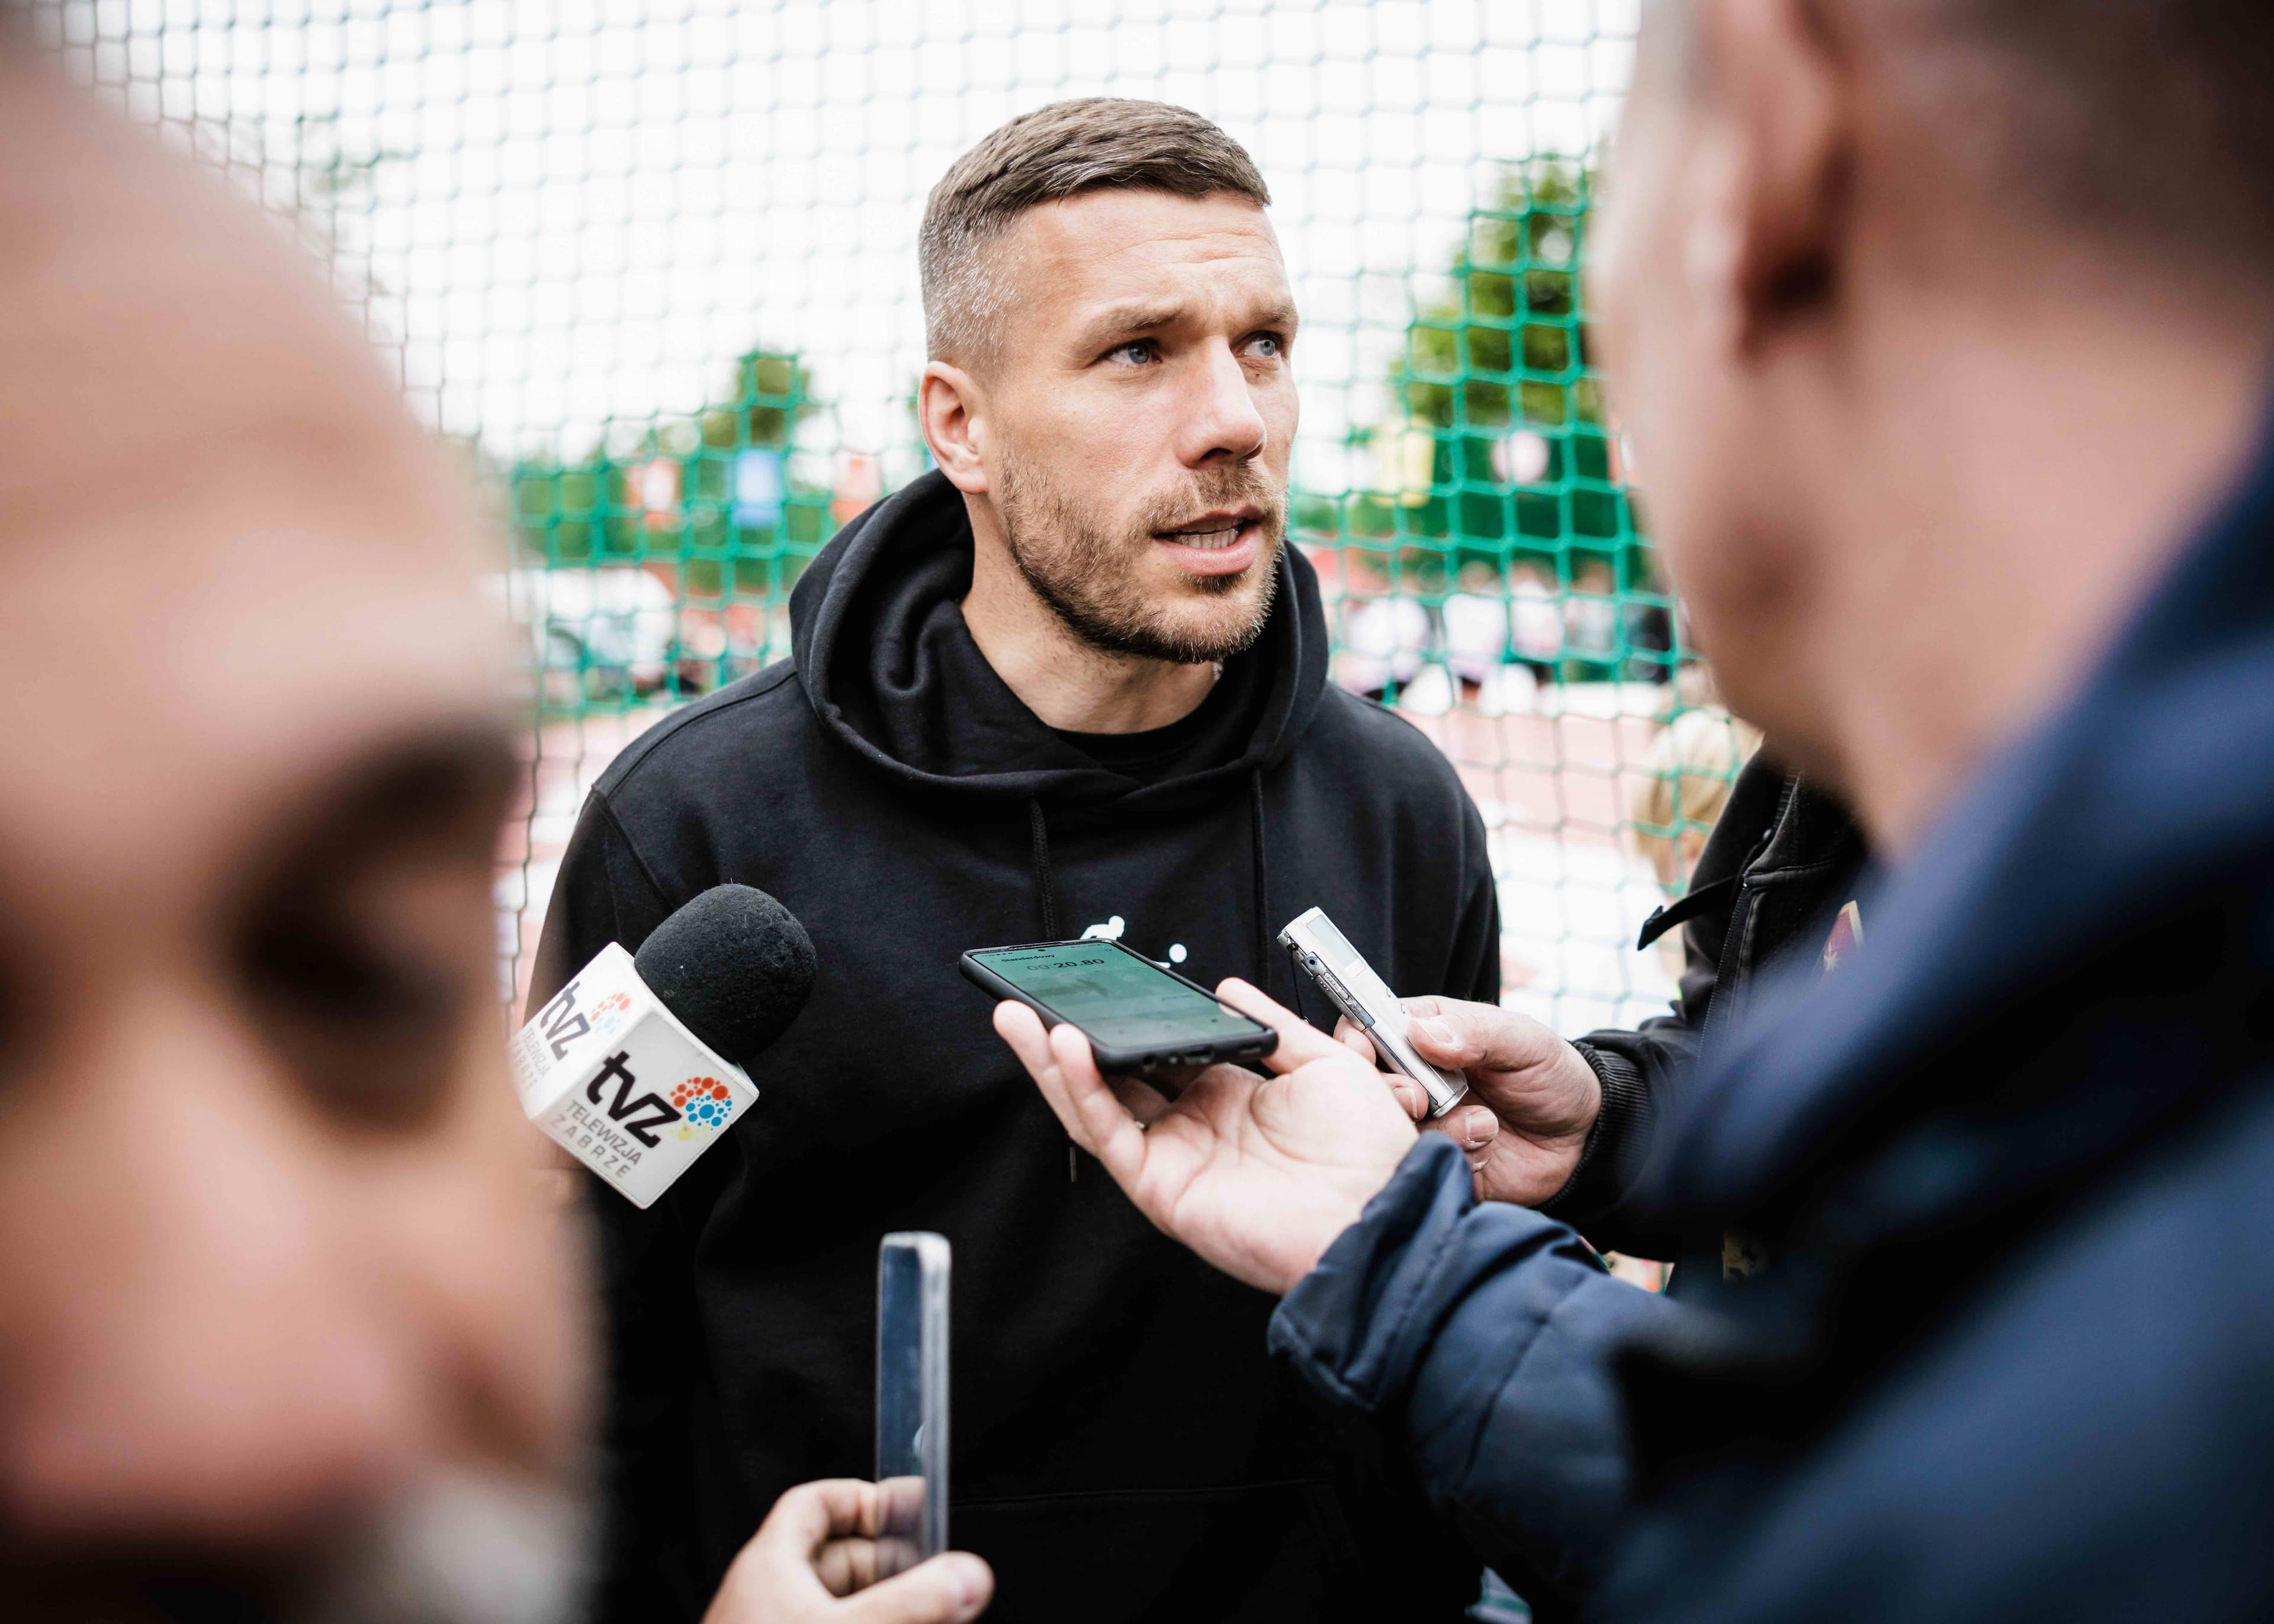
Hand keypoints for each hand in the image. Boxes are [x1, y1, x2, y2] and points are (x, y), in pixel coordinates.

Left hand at [703, 1479, 992, 1623]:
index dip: (863, 1500)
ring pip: (835, 1607)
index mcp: (771, 1565)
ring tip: (924, 1616)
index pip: (815, 1503)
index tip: (907, 1512)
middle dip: (889, 1567)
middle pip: (837, 1559)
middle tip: (932, 1581)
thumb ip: (911, 1604)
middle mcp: (768, 1597)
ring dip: (881, 1609)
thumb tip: (965, 1577)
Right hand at [992, 978, 1418, 1294]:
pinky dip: (1084, 1093)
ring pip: (1095, 1107)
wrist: (1379, 1210)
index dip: (1122, 1022)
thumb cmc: (1367, 1153)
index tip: (1094, 987)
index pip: (1155, 1053)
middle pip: (1111, 1078)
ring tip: (1018, 1019)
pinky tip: (1067, 1051)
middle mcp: (1193, 1128)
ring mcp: (1174, 1160)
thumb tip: (1227, 987)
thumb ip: (1270, 1023)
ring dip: (1052, 1063)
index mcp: (1228, 1097)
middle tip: (1027, 1000)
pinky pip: (1112, 1136)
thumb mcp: (1325, 1064)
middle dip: (1064, 1039)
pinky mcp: (1163, 1189)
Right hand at [1338, 998, 1598, 1206]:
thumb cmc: (1550, 1074)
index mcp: (1422, 1034)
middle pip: (1365, 1086)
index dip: (1356, 1042)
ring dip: (1437, 1130)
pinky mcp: (1434, 1162)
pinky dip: (1455, 1158)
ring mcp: (1421, 1124)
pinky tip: (1486, 1149)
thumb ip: (1475, 1032)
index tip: (1364, 1053)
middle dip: (1393, 1094)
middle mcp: (1412, 1079)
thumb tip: (1423, 1034)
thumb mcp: (1522, 1040)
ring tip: (1483, 1126)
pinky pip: (1421, 1165)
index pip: (1365, 1029)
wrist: (1584, 1138)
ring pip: (1390, 1130)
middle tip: (1422, 1099)